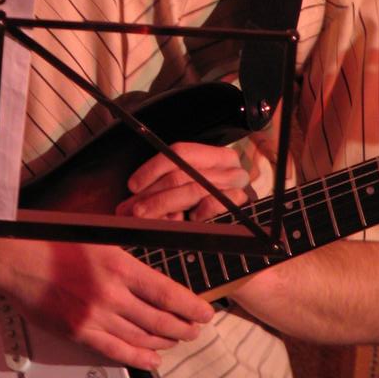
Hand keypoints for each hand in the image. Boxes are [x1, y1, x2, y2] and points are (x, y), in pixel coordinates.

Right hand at [0, 237, 213, 371]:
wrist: (16, 258)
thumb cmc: (52, 242)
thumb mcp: (97, 238)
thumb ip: (122, 257)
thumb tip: (147, 272)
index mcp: (117, 263)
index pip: (165, 291)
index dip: (189, 306)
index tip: (204, 312)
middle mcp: (110, 293)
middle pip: (158, 318)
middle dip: (182, 326)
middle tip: (194, 328)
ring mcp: (95, 316)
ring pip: (141, 336)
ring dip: (164, 341)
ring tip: (177, 341)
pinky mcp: (79, 333)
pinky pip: (117, 350)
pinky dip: (138, 357)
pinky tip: (151, 359)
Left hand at [116, 141, 249, 221]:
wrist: (249, 228)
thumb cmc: (210, 203)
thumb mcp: (188, 190)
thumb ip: (164, 191)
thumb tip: (129, 205)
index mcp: (214, 154)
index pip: (180, 151)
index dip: (153, 167)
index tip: (132, 185)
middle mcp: (228, 164)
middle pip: (182, 173)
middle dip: (152, 193)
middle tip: (131, 209)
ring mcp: (236, 183)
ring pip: (192, 189)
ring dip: (163, 204)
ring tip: (143, 216)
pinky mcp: (241, 203)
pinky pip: (214, 204)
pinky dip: (198, 211)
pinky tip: (189, 219)